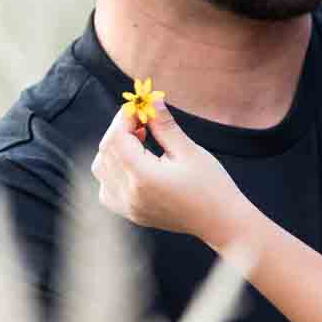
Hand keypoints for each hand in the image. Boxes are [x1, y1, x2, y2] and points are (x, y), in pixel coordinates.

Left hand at [91, 99, 249, 245]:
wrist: (220, 221)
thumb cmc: (210, 185)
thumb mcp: (189, 151)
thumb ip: (164, 125)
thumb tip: (152, 100)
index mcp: (143, 177)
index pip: (117, 139)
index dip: (125, 118)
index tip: (140, 107)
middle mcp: (129, 194)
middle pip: (106, 151)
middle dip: (120, 129)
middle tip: (142, 119)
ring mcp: (128, 207)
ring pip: (101, 169)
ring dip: (114, 149)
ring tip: (140, 140)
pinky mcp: (131, 213)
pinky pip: (106, 188)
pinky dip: (112, 171)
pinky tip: (133, 164)